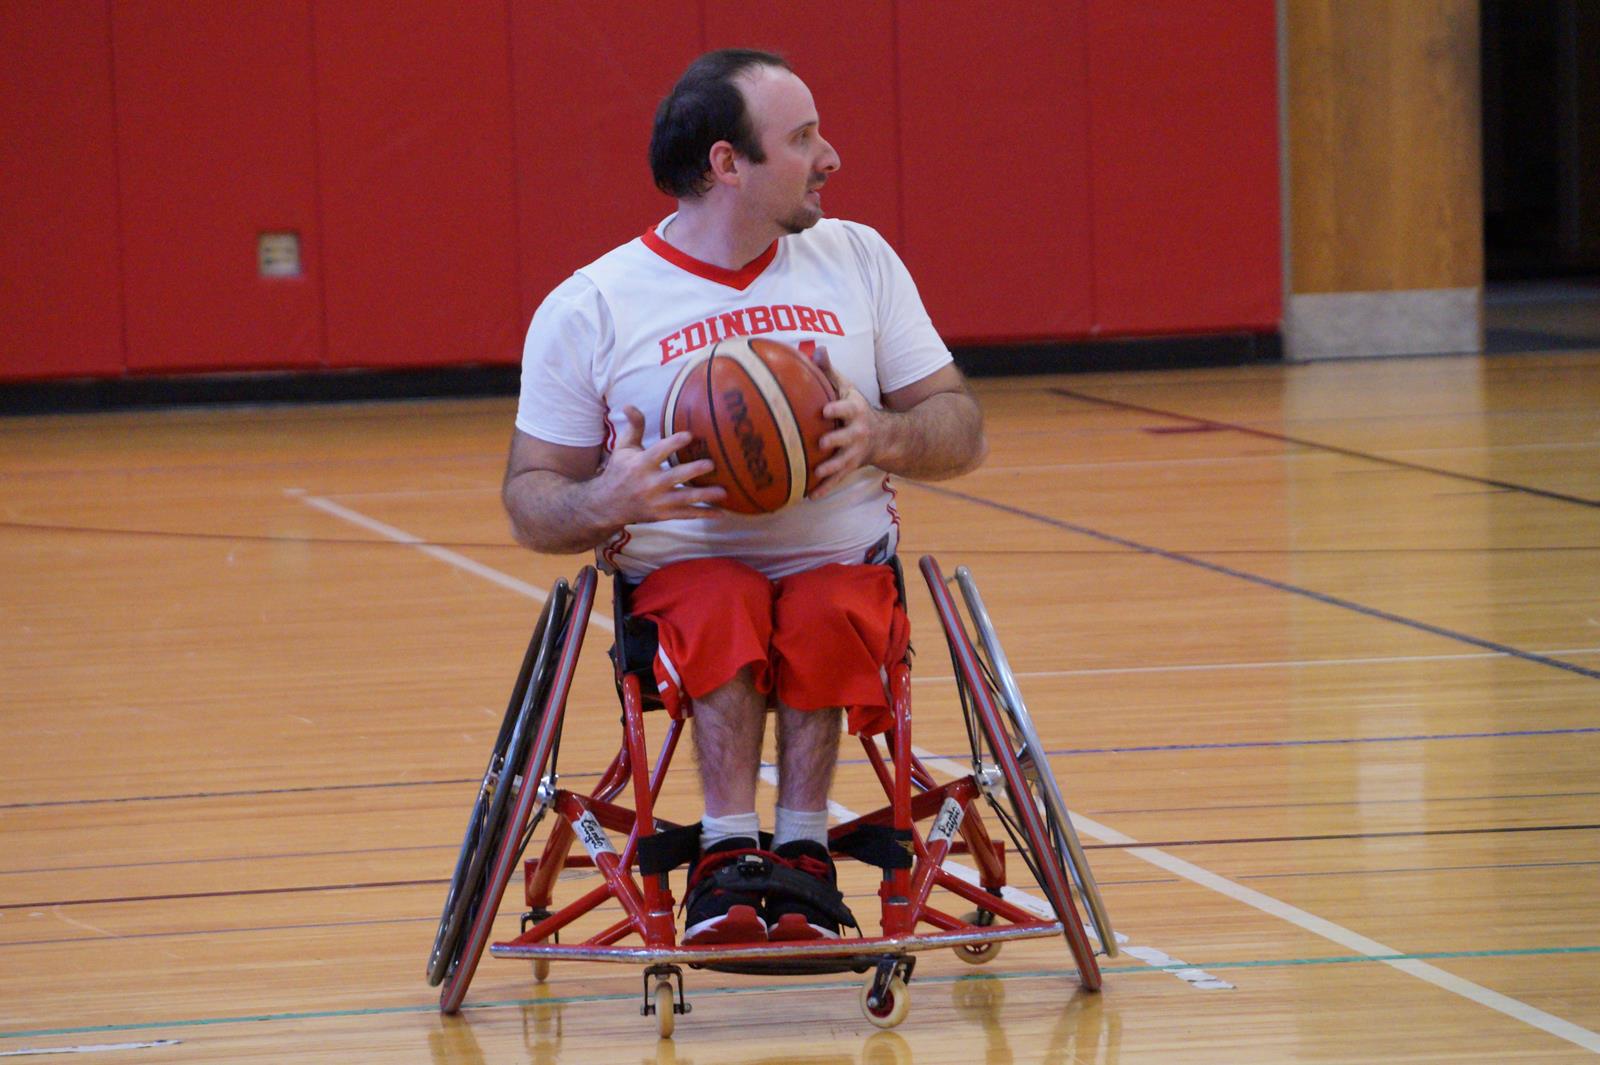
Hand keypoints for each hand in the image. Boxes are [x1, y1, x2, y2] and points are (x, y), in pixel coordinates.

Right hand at [595, 406, 724, 520]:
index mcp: (640, 464)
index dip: (673, 444)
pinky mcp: (663, 515)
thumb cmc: (619, 471)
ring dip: (704, 495)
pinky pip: (685, 515)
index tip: (689, 435)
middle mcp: (649, 484)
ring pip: (684, 498)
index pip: (658, 452)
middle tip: (712, 464)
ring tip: (723, 491)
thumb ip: (634, 427)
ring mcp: (658, 501)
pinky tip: (720, 513)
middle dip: (693, 471)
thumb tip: (630, 405)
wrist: (607, 505)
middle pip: (675, 477)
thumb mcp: (624, 448)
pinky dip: (703, 514)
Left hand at [808, 345, 884, 498]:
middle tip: (822, 443)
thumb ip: (830, 371)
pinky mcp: (850, 468)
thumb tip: (816, 348)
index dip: (837, 409)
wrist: (884, 436)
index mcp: (855, 412)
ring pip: (843, 462)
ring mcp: (854, 452)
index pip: (847, 409)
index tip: (825, 410)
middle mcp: (857, 433)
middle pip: (847, 438)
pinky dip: (825, 489)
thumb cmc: (855, 408)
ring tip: (817, 472)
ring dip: (831, 468)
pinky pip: (837, 480)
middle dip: (837, 441)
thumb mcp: (847, 388)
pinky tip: (810, 496)